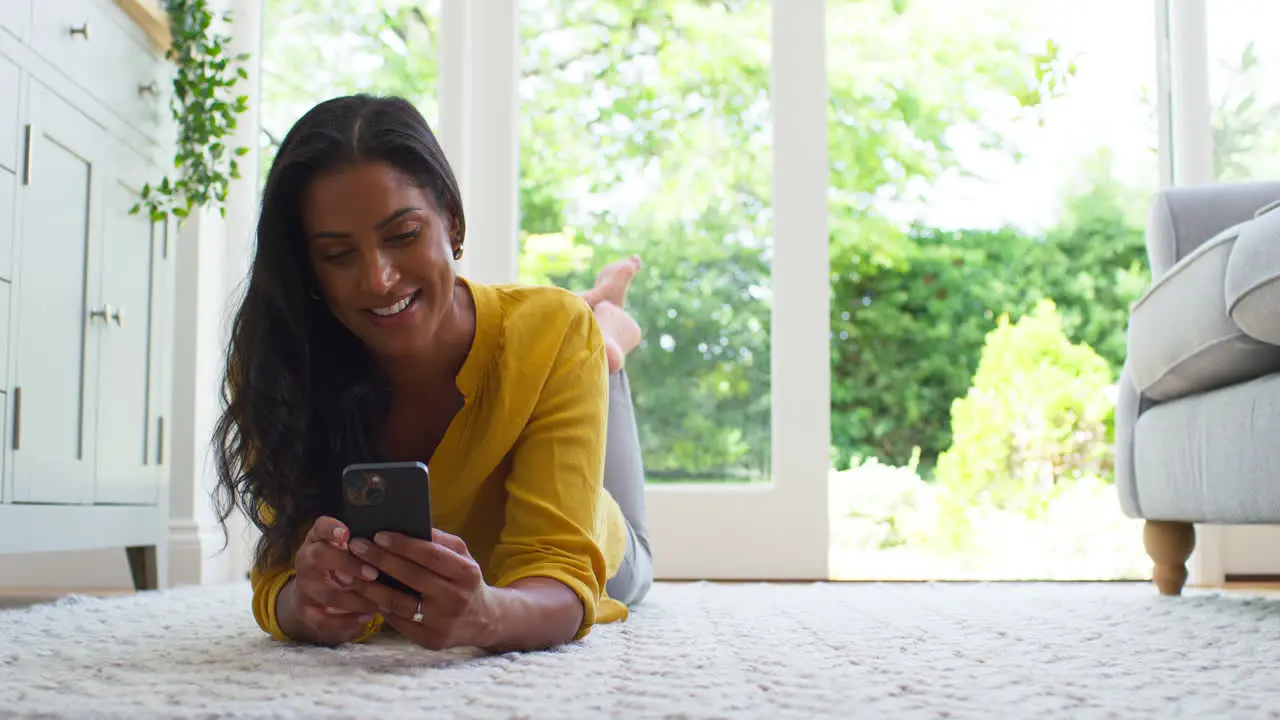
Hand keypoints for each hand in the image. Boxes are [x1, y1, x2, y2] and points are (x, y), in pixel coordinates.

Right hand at [282, 516, 382, 644]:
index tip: (346, 533)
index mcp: (317, 539)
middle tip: (373, 573)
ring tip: (381, 601)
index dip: (330, 529)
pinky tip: (368, 616)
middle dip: (348, 565)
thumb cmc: (340, 560)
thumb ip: (363, 541)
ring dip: (356, 599)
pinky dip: (347, 621)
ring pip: (328, 593)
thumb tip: (397, 539)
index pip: (319, 527)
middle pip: (320, 557)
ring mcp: (304, 586)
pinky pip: (324, 620)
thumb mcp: (346, 545)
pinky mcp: (306, 610)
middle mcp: (306, 559)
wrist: (312, 588)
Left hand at [349, 528, 496, 650]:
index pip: (430, 555)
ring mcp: (443, 622)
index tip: (379, 535)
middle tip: (356, 547)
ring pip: (398, 603)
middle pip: (411, 577)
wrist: (483, 620)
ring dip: (370, 586)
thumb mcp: (463, 556)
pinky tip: (365, 594)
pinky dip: (379, 606)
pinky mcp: (430, 640)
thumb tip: (410, 525)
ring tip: (351, 571)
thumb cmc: (465, 581)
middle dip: (380, 560)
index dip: (403, 545)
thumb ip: (440, 541)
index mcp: (466, 573)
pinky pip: (398, 621)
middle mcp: (456, 598)